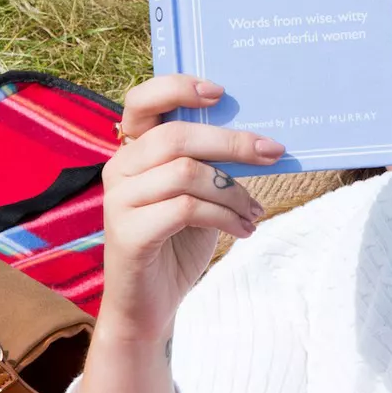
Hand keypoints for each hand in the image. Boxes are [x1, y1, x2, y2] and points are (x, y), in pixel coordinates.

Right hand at [98, 74, 283, 343]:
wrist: (150, 304)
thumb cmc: (177, 242)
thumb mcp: (197, 194)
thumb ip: (209, 164)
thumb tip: (259, 138)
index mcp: (132, 151)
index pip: (142, 101)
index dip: (178, 88)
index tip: (220, 92)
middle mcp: (119, 169)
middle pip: (176, 137)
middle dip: (231, 142)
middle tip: (272, 152)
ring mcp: (119, 201)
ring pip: (186, 173)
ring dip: (233, 191)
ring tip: (253, 211)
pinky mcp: (128, 233)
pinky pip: (186, 209)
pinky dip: (224, 216)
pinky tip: (243, 229)